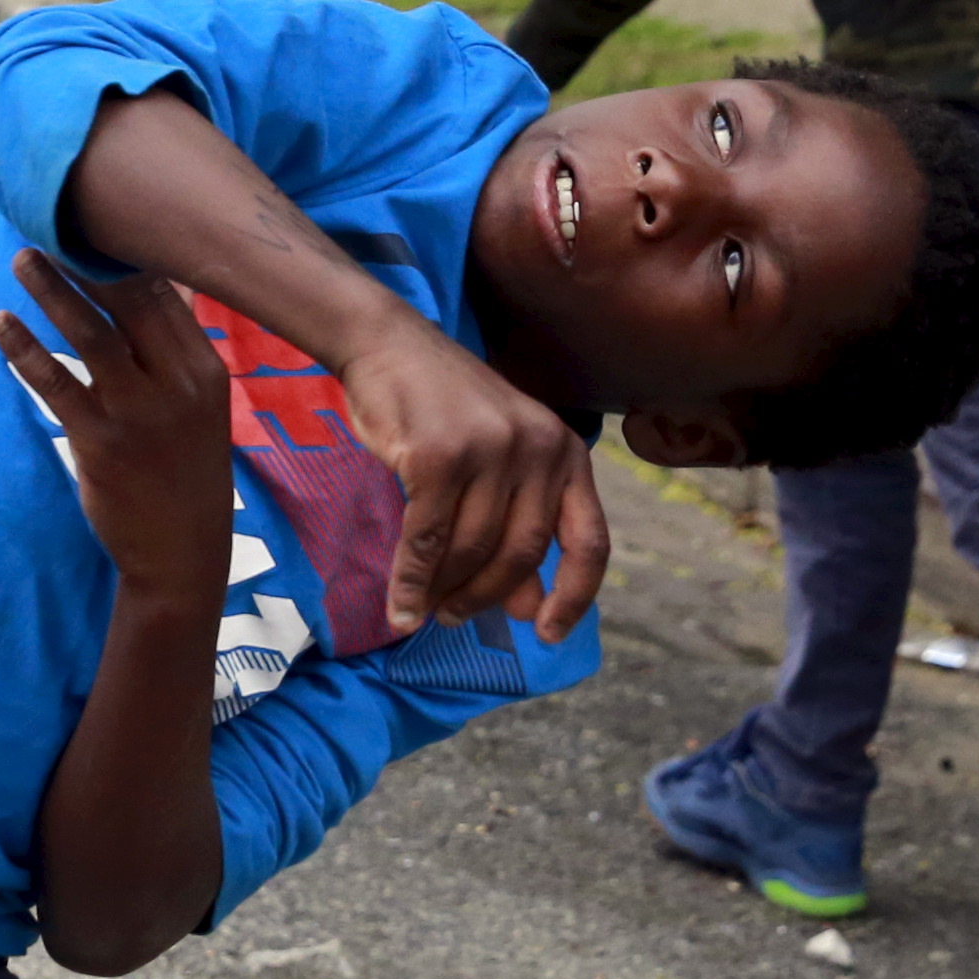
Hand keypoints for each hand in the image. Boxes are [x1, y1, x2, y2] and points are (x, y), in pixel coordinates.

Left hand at [0, 250, 238, 603]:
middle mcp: (177, 384)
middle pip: (128, 303)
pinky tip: (0, 324)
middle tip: (49, 224)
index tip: (92, 221)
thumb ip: (177, 351)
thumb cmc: (186, 470)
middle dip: (86, 259)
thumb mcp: (202, 405)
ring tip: (21, 259)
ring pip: (89, 333)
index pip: (165, 295)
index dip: (125, 254)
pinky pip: (55, 382)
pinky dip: (24, 349)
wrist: (181, 551)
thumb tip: (154, 286)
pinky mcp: (99, 440)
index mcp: (206, 370)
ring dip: (51, 290)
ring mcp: (138, 412)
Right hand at [336, 320, 607, 643]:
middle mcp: (539, 449)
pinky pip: (426, 538)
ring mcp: (490, 450)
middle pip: (523, 552)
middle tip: (456, 619)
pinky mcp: (439, 456)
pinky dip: (411, 581)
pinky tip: (401, 606)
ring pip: (472, 549)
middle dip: (488, 597)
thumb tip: (527, 608)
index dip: (575, 596)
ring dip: (445, 591)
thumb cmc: (442, 408)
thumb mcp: (499, 459)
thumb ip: (517, 522)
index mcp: (565, 452)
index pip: (590, 540)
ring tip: (426, 611)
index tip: (549, 634)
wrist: (387, 344)